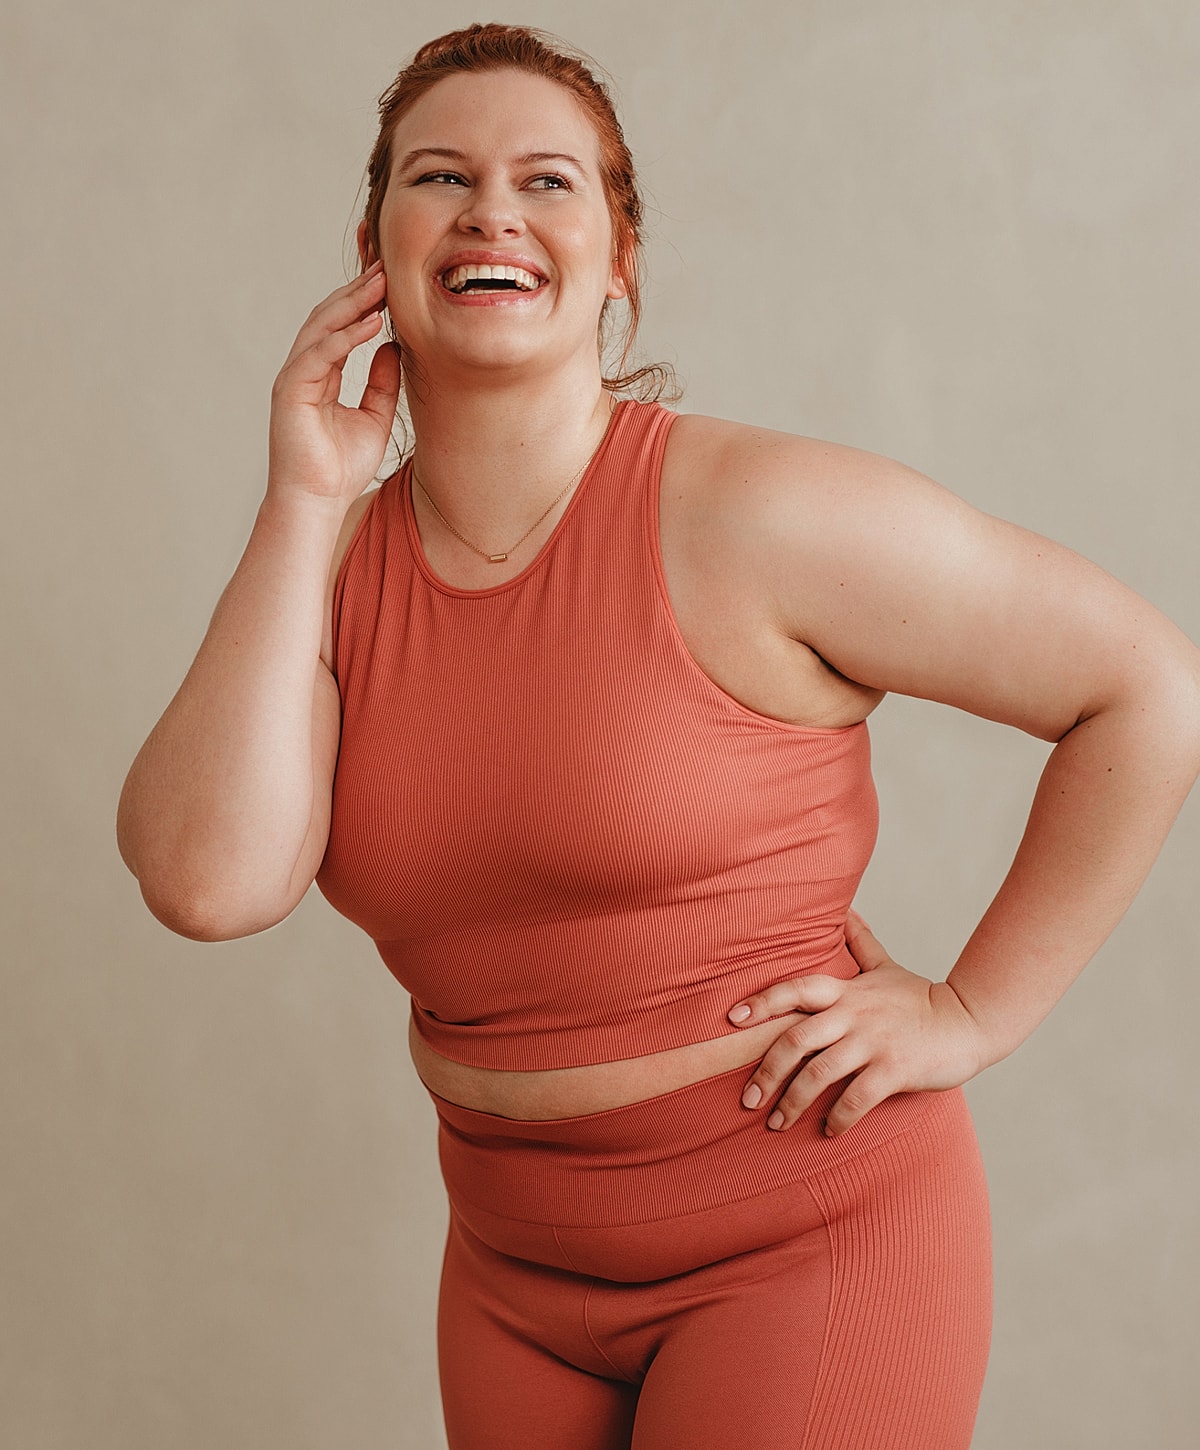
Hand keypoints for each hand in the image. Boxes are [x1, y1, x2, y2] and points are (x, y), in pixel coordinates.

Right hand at [267, 261, 401, 502]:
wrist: (318, 502)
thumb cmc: (342, 468)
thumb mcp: (375, 417)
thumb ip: (382, 382)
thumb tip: (393, 347)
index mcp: (321, 374)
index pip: (341, 326)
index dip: (364, 301)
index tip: (391, 279)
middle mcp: (303, 370)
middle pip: (329, 317)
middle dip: (357, 290)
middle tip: (386, 265)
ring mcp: (293, 378)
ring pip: (321, 328)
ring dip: (351, 303)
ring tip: (381, 283)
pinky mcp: (290, 391)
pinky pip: (319, 355)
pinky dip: (344, 337)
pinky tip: (370, 322)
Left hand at [728, 910, 984, 1136]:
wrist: (970, 1021)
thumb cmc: (921, 998)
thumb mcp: (886, 966)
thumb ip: (860, 941)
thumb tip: (844, 909)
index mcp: (846, 991)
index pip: (795, 990)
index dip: (762, 1002)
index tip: (733, 1020)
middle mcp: (854, 1015)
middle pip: (796, 1039)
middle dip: (766, 1072)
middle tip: (747, 1101)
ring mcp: (873, 1043)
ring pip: (819, 1073)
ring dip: (792, 1102)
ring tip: (776, 1123)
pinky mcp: (894, 1070)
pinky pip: (856, 1099)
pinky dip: (837, 1118)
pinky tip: (828, 1131)